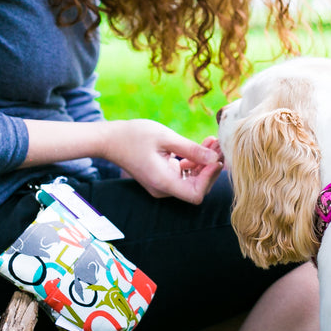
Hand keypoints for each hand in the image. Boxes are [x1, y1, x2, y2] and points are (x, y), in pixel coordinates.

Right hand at [105, 121, 222, 203]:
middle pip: (197, 188)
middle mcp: (163, 188)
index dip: (209, 179)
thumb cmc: (134, 136)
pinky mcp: (162, 177)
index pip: (196, 194)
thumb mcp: (165, 138)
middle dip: (210, 168)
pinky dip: (194, 161)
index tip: (215, 159)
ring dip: (204, 162)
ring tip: (212, 141)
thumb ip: (191, 149)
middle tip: (219, 146)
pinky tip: (201, 144)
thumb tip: (214, 158)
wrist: (110, 139)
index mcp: (163, 182)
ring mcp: (162, 184)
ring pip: (192, 180)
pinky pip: (184, 174)